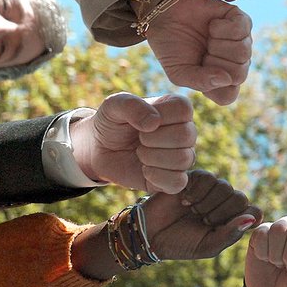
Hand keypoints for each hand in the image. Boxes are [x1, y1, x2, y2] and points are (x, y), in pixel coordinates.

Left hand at [70, 93, 195, 192]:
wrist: (100, 149)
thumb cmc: (111, 123)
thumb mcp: (113, 105)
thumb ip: (131, 104)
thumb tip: (153, 123)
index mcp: (176, 109)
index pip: (184, 109)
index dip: (161, 116)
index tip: (143, 120)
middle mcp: (185, 132)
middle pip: (186, 135)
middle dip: (153, 139)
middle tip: (139, 139)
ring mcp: (182, 156)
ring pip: (183, 159)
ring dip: (152, 157)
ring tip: (140, 153)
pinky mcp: (174, 179)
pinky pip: (178, 182)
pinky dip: (157, 177)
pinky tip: (144, 170)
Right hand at [143, 170, 261, 259]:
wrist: (150, 234)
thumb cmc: (181, 243)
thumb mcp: (208, 246)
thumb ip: (231, 234)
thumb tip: (251, 219)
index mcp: (232, 219)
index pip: (255, 212)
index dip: (241, 219)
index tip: (221, 228)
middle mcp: (224, 202)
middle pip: (240, 198)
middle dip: (220, 213)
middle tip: (202, 220)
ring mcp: (210, 189)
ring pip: (225, 187)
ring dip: (207, 203)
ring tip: (192, 211)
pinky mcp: (194, 177)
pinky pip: (208, 178)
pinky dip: (196, 192)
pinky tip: (184, 201)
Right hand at [146, 0, 252, 104]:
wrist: (165, 15)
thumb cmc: (171, 46)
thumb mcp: (178, 72)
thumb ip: (199, 82)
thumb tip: (226, 79)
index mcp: (222, 81)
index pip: (228, 95)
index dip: (210, 84)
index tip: (196, 69)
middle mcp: (236, 63)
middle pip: (239, 75)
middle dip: (214, 62)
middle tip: (202, 51)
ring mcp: (242, 42)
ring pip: (243, 53)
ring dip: (218, 45)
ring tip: (208, 38)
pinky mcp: (242, 21)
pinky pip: (241, 30)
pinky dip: (221, 28)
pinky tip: (213, 25)